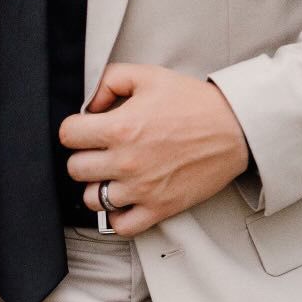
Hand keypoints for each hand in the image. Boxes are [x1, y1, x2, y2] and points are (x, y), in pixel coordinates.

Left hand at [59, 64, 249, 235]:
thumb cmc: (193, 103)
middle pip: (75, 169)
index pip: (68, 135)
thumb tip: (89, 104)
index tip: (87, 130)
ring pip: (92, 199)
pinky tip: (124, 200)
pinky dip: (117, 216)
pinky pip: (120, 226)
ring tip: (113, 175)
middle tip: (101, 151)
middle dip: (84, 157)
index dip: (75, 130)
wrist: (234, 129)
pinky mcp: (157, 209)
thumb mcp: (149, 76)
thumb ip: (110, 81)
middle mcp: (126, 162)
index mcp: (120, 127)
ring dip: (98, 187)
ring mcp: (140, 190)